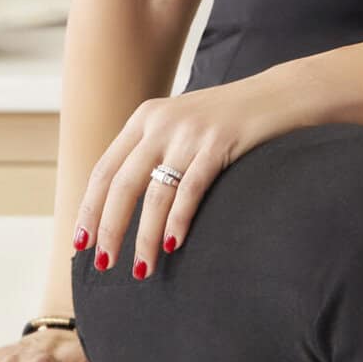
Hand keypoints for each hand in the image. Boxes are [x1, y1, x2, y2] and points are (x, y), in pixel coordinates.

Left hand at [74, 79, 290, 280]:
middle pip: (122, 184)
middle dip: (110, 228)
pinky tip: (173, 245)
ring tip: (142, 269)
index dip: (90, 208)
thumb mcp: (182, 124)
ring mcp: (191, 131)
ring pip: (155, 194)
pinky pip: (191, 189)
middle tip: (104, 264)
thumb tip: (123, 201)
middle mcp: (162, 122)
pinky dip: (178, 221)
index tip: (81, 243)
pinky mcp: (220, 142)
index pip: (105, 169)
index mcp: (145, 118)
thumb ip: (153, 150)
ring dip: (145, 237)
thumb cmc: (231, 119)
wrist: (281, 93)